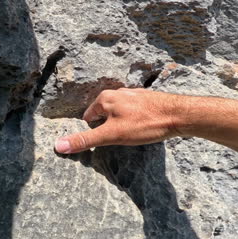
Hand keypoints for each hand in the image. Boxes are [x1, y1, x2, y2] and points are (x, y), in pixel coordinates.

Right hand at [53, 89, 186, 153]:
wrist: (179, 115)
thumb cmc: (145, 124)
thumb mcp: (112, 135)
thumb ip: (86, 140)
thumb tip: (58, 145)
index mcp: (105, 99)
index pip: (88, 118)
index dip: (94, 132)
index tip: (105, 142)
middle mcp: (118, 93)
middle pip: (104, 114)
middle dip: (108, 128)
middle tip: (120, 139)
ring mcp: (133, 95)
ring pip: (119, 113)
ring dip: (122, 124)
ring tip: (133, 135)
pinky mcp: (147, 100)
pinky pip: (134, 112)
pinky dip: (135, 121)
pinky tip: (144, 129)